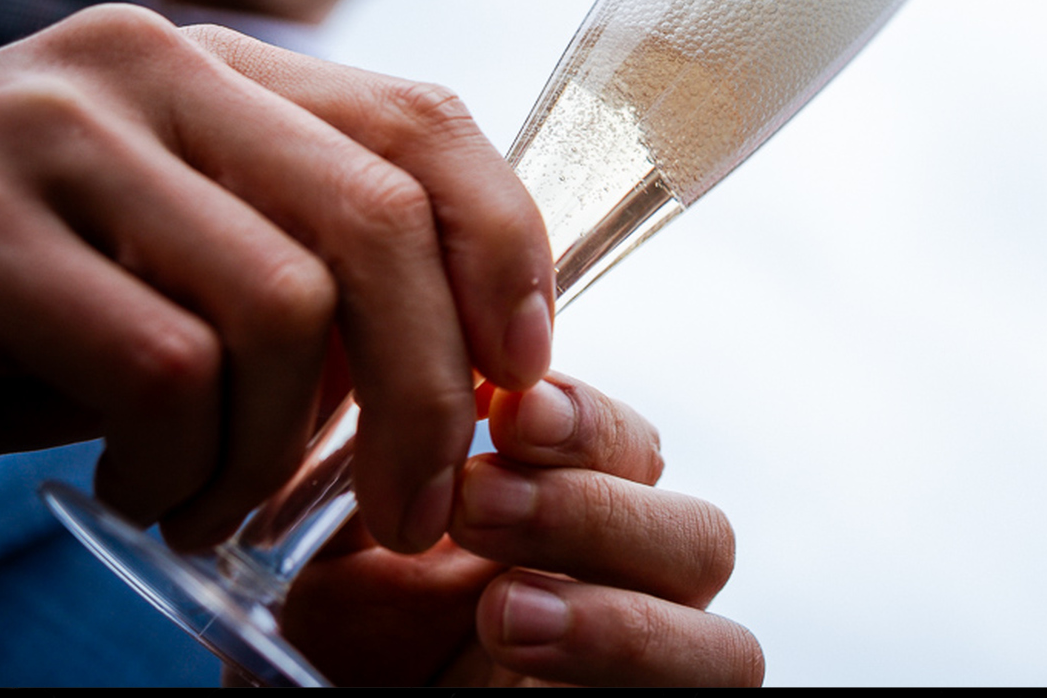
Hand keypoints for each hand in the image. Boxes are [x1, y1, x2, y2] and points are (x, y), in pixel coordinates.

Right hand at [0, 4, 551, 552]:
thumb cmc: (8, 284)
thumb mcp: (172, 238)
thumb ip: (304, 255)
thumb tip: (474, 358)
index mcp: (218, 65)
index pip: (424, 122)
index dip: (506, 247)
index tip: (527, 366)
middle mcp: (150, 70)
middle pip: (382, 220)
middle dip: (427, 390)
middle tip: (414, 507)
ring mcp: (57, 139)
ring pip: (283, 307)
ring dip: (277, 452)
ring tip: (221, 504)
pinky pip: (164, 373)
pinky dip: (182, 468)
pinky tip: (146, 491)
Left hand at [279, 375, 763, 686]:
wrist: (321, 694)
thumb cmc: (339, 647)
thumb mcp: (341, 550)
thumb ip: (401, 466)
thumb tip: (445, 381)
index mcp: (581, 522)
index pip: (633, 450)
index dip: (587, 421)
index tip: (505, 407)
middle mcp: (635, 601)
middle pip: (701, 538)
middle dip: (594, 511)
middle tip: (476, 504)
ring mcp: (647, 678)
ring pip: (724, 644)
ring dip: (620, 621)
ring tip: (503, 611)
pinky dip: (623, 672)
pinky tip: (528, 658)